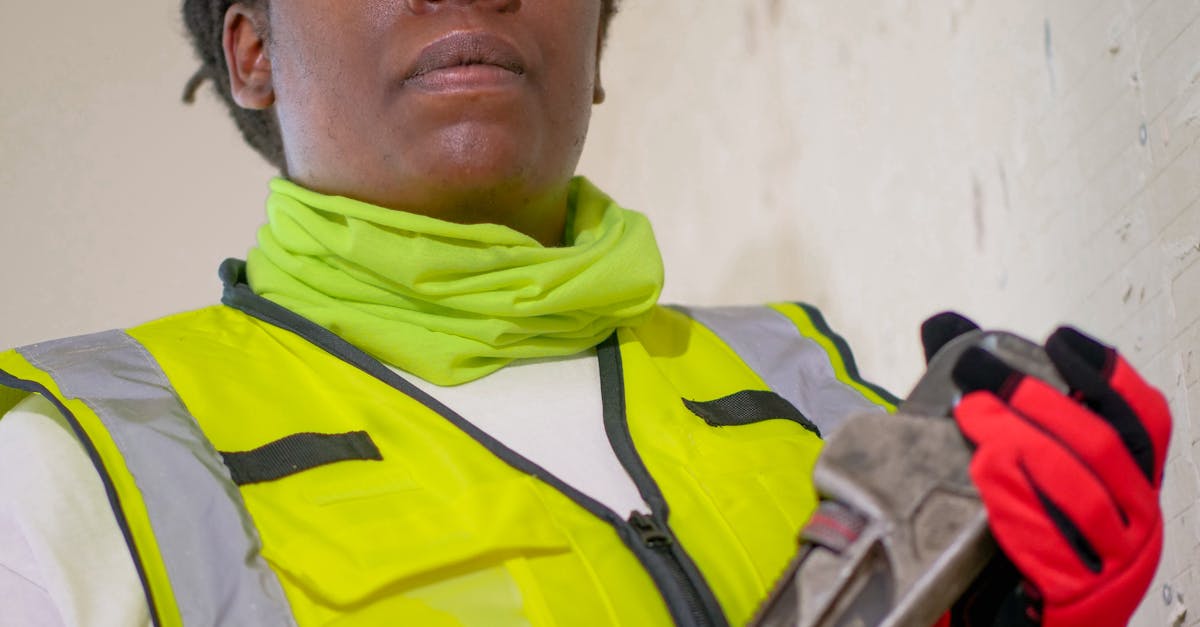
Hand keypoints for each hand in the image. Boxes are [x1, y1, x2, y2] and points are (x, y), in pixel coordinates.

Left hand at [950, 327, 1170, 625]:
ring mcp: (1117, 562)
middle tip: (979, 372)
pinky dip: (1019, 498)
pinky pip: (1053, 541)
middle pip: (1101, 445)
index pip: (1143, 418)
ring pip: (1079, 489)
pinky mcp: (1082, 596)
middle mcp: (1137, 519)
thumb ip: (988, 399)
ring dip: (1022, 442)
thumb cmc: (1022, 540)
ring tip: (972, 412)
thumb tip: (944, 327)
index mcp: (1131, 484)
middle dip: (1039, 399)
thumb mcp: (1020, 470)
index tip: (1059, 340)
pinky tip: (986, 468)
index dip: (1108, 374)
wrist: (1016, 623)